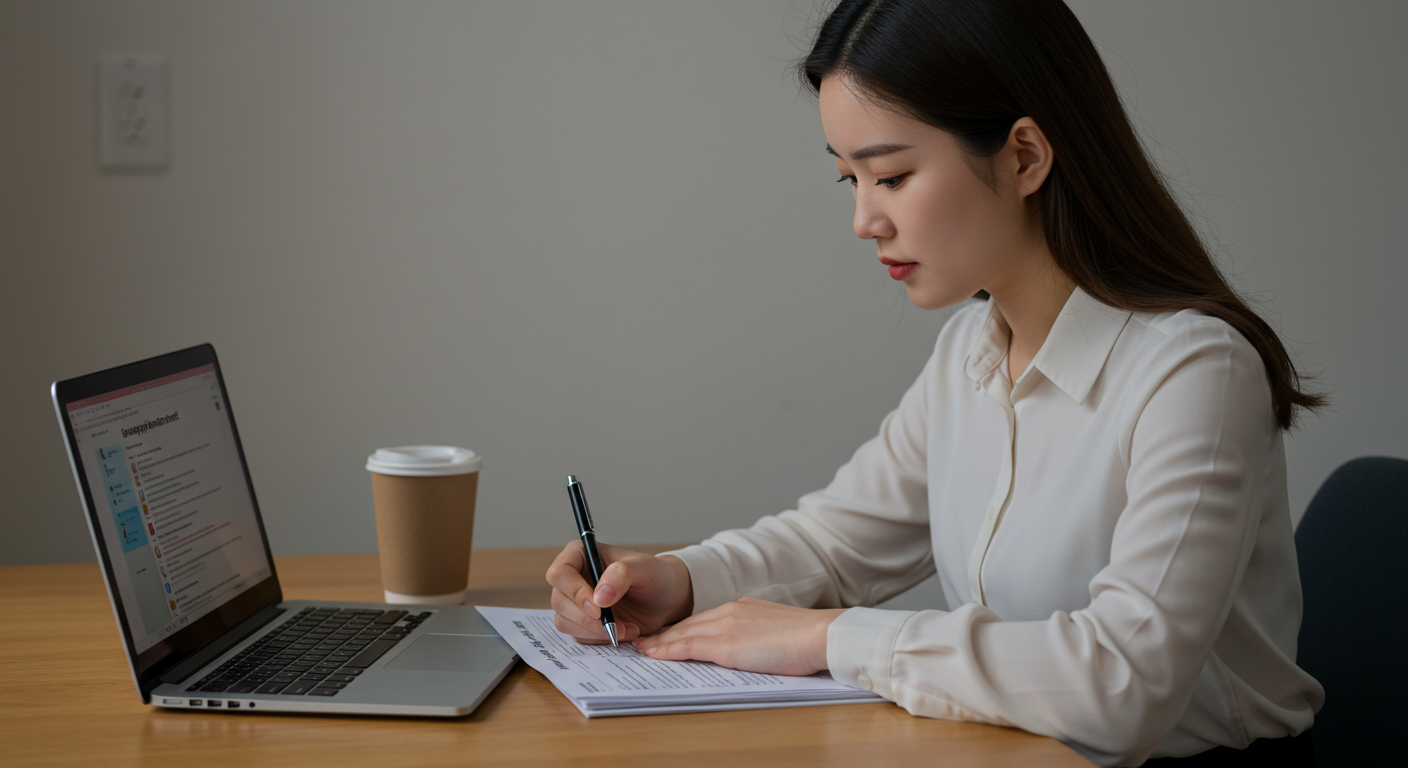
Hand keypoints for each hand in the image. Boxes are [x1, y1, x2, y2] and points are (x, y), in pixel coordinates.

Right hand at [545, 541, 693, 643]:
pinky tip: (624, 631)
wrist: (664, 598)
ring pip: (565, 621)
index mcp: (580, 554)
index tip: (598, 608)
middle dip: (587, 618)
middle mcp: (572, 577)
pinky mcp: (581, 621)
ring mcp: (574, 601)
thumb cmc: (654, 575)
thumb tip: (599, 597)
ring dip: (595, 631)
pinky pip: (578, 635)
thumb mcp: (644, 568)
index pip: (560, 573)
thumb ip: (621, 575)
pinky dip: (600, 638)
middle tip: (616, 625)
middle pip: (559, 601)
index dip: (575, 592)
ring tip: (627, 628)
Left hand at [633, 596, 845, 675]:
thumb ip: (756, 636)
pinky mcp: (726, 643)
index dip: (684, 629)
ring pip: (684, 633)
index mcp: (744, 607)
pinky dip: (667, 649)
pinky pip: (688, 646)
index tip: (668, 636)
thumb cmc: (808, 640)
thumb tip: (746, 650)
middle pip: (689, 624)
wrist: (820, 635)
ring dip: (660, 642)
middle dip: (666, 634)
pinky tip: (653, 654)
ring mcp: (727, 625)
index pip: (705, 620)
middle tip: (644, 641)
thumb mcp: (775, 632)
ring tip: (642, 648)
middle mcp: (731, 610)